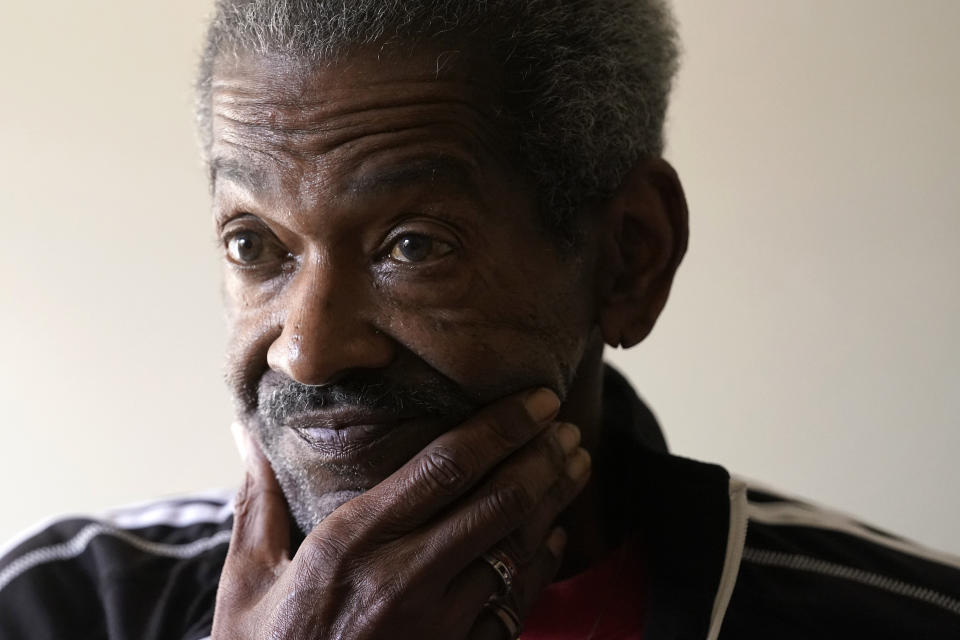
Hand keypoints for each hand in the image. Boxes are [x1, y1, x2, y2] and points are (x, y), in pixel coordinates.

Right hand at [211, 388, 591, 639]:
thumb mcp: (246, 580)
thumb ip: (259, 504)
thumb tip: (249, 437)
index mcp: (351, 544)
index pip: (444, 467)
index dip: (500, 427)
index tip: (535, 399)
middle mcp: (404, 578)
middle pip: (498, 502)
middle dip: (543, 457)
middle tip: (567, 426)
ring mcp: (439, 625)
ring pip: (516, 548)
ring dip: (554, 501)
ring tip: (576, 466)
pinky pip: (515, 604)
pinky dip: (541, 564)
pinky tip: (553, 537)